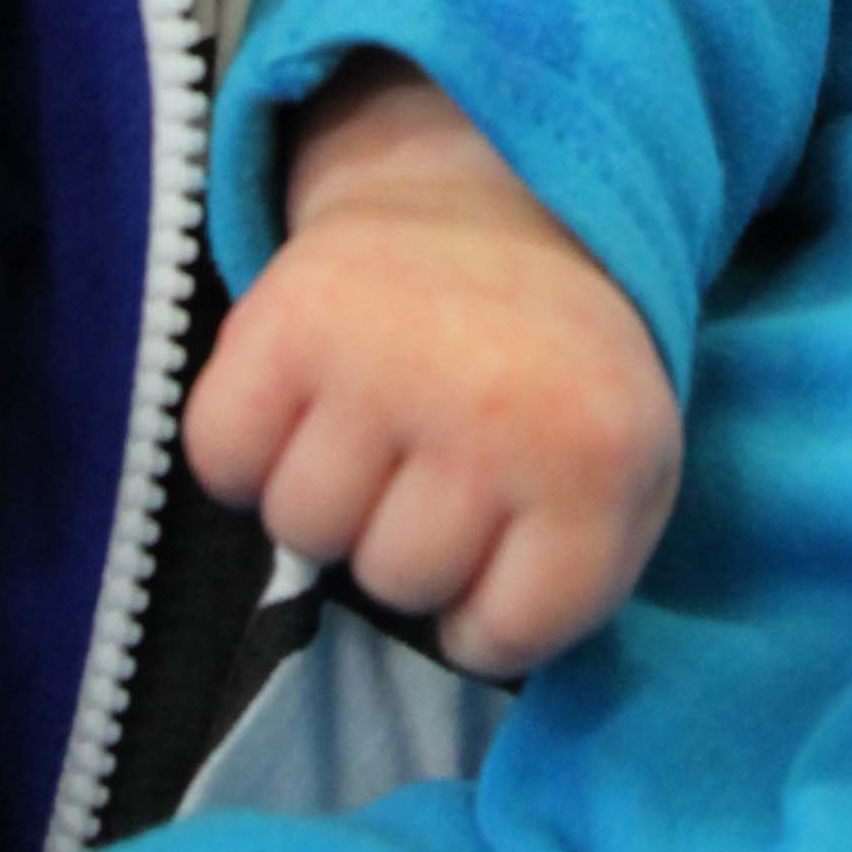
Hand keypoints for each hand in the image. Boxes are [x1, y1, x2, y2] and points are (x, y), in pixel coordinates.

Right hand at [181, 53, 681, 681]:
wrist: (515, 202)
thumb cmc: (565, 380)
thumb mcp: (628, 481)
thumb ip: (569, 587)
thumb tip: (454, 649)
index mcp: (596, 460)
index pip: (496, 638)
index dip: (490, 605)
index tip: (513, 530)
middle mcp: (492, 407)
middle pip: (393, 581)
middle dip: (412, 537)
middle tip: (447, 450)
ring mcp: (383, 356)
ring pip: (303, 527)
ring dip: (332, 490)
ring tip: (383, 414)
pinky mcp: (288, 315)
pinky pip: (223, 457)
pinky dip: (249, 442)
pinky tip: (313, 390)